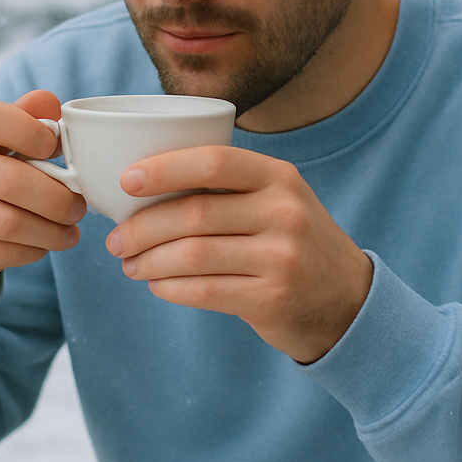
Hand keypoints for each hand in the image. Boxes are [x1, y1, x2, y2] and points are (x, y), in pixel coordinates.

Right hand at [0, 90, 87, 313]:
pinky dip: (32, 251)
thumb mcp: (6, 147)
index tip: (55, 149)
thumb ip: (29, 120)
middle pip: (10, 180)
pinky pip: (0, 253)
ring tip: (69, 231)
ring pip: (8, 223)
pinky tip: (43, 245)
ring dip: (50, 230)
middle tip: (79, 208)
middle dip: (57, 198)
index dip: (31, 131)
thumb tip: (52, 103)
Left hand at [104, 146, 372, 362]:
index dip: (164, 169)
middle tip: (115, 239)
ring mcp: (282, 258)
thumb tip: (142, 186)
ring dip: (149, 261)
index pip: (214, 162)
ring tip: (129, 264)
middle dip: (142, 228)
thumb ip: (226, 188)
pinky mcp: (272, 298)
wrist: (346, 298)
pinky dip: (169, 288)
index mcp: (279, 178)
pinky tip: (156, 284)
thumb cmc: (291, 241)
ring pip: (193, 255)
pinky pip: (204, 291)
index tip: (125, 182)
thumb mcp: (276, 200)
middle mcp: (285, 213)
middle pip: (194, 214)